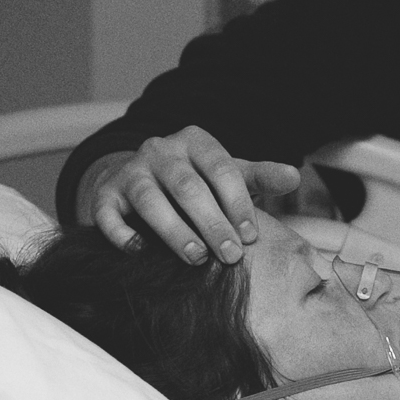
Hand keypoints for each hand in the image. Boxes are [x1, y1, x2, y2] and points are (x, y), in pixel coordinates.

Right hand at [85, 126, 301, 262]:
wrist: (141, 181)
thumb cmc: (198, 181)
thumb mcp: (231, 174)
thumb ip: (261, 176)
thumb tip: (294, 176)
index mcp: (196, 141)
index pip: (221, 169)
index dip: (237, 203)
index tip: (250, 236)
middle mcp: (160, 150)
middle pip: (187, 186)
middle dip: (211, 223)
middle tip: (230, 256)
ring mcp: (130, 171)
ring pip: (149, 199)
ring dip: (174, 231)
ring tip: (196, 258)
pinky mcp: (104, 194)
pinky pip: (107, 212)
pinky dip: (121, 234)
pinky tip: (140, 252)